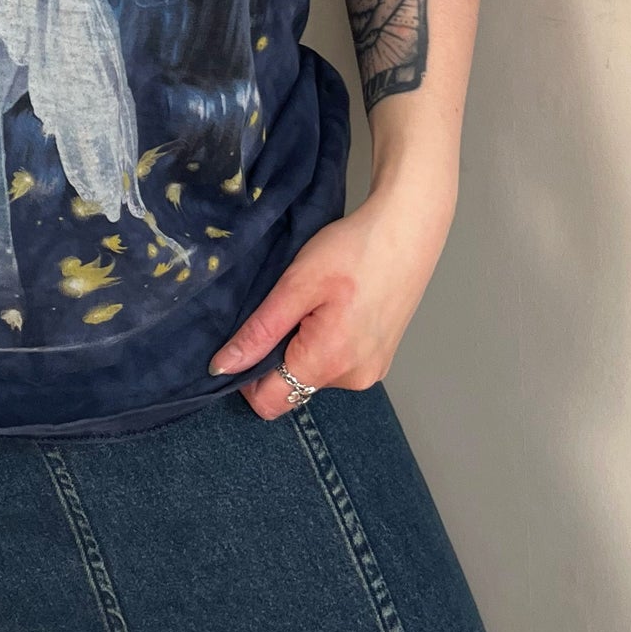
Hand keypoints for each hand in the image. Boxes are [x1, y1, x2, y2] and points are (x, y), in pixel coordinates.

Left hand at [207, 182, 452, 419]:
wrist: (407, 229)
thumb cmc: (353, 250)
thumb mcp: (295, 286)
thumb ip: (259, 332)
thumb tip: (223, 367)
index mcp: (329, 363)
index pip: (270, 402)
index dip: (247, 377)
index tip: (250, 337)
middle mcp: (354, 379)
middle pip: (293, 387)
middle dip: (278, 355)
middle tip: (289, 309)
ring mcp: (372, 371)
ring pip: (314, 375)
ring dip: (303, 347)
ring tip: (317, 304)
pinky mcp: (381, 359)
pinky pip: (337, 365)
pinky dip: (325, 344)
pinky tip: (335, 308)